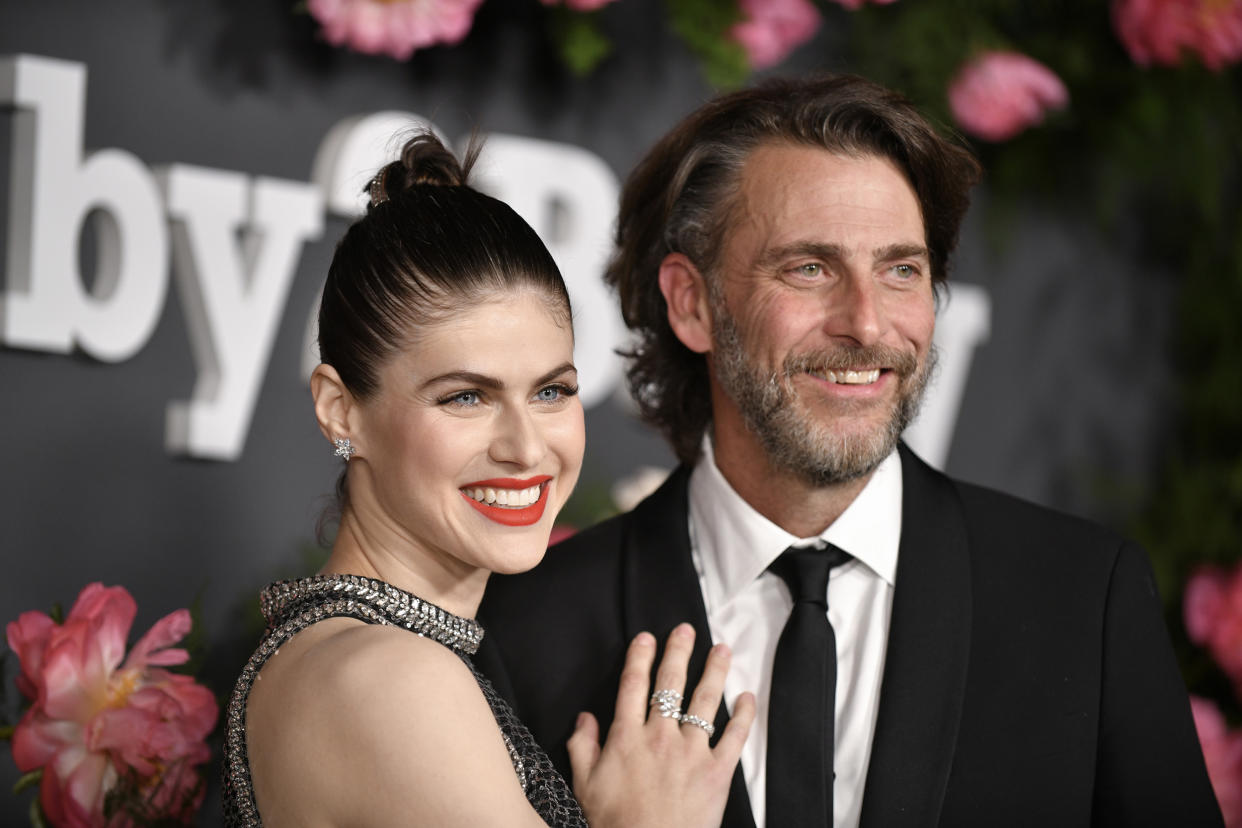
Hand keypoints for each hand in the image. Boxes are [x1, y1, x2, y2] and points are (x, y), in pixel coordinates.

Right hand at [567, 623, 755, 827]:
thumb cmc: (615, 823)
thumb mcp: (585, 785)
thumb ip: (582, 746)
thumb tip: (584, 717)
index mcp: (627, 737)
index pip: (633, 685)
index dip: (640, 657)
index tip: (646, 638)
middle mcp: (660, 736)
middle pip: (671, 684)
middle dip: (678, 652)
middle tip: (686, 630)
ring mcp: (691, 751)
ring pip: (706, 700)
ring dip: (715, 670)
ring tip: (722, 649)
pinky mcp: (717, 771)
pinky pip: (735, 736)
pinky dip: (744, 714)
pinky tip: (748, 696)